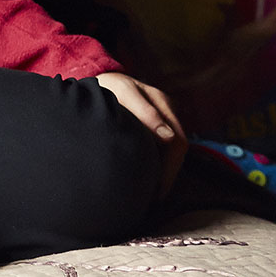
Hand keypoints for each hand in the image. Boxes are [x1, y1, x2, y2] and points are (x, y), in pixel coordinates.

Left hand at [95, 71, 187, 194]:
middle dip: (169, 174)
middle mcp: (168, 110)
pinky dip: (159, 162)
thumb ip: (145, 112)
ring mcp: (164, 116)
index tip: (157, 189)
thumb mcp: (122, 94)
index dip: (170, 169)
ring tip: (152, 191)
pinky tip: (149, 175)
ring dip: (165, 170)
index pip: (177, 142)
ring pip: (173, 150)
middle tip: (153, 196)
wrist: (97, 80)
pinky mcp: (157, 123)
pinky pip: (165, 148)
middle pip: (178, 149)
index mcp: (162, 102)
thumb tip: (168, 138)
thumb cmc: (106, 86)